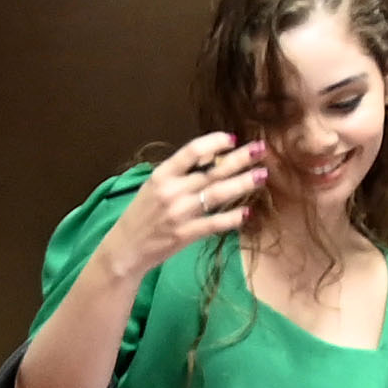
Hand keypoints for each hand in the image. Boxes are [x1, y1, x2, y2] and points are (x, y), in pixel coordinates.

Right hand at [111, 132, 270, 280]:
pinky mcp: (185, 235)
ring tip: (262, 175)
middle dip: (240, 158)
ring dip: (243, 183)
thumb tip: (211, 158)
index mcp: (162, 175)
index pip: (192, 150)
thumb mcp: (153, 186)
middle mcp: (171, 191)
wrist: (125, 249)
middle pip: (213, 171)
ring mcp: (179, 213)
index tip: (232, 139)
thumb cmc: (141, 215)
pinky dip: (232, 218)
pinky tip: (248, 212)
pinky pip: (214, 224)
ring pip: (218, 194)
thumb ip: (179, 173)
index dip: (215, 142)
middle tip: (261, 149)